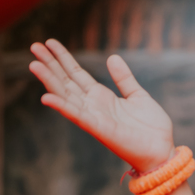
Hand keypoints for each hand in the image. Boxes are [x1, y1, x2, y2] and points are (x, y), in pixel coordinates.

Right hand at [30, 40, 174, 172]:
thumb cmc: (150, 128)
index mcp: (101, 97)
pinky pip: (77, 116)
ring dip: (49, 81)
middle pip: (66, 81)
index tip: (49, 42)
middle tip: (34, 46)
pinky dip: (62, 106)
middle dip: (50, 64)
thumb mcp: (138, 95)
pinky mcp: (99, 129)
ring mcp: (94, 117)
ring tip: (34, 64)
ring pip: (66, 95)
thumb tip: (112, 57)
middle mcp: (93, 106)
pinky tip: (46, 97)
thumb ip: (124, 78)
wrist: (161, 151)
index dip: (63, 58)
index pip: (76, 74)